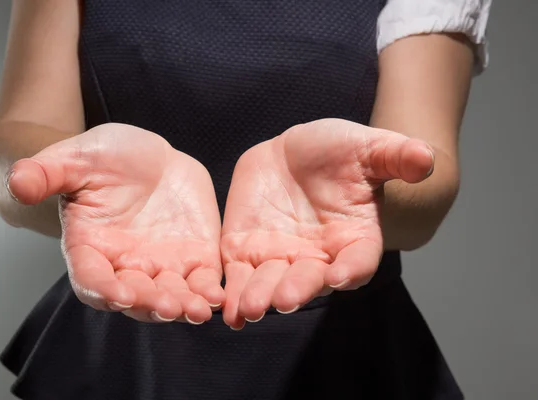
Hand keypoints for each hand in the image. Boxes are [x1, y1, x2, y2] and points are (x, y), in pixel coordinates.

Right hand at [6, 123, 224, 323]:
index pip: (91, 279)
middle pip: (135, 298)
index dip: (103, 289)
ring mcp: (162, 266)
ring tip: (199, 309)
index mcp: (91, 248)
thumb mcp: (75, 157)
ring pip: (171, 296)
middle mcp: (125, 266)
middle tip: (169, 306)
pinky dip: (210, 292)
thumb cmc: (105, 158)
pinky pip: (202, 282)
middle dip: (151, 305)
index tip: (119, 294)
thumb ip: (46, 172)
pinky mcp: (194, 258)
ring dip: (184, 307)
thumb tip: (17, 183)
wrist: (149, 157)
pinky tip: (220, 296)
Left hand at [220, 119, 433, 328]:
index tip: (340, 276)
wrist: (295, 153)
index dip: (351, 269)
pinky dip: (232, 292)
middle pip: (310, 280)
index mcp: (354, 237)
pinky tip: (225, 309)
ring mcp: (280, 257)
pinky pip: (238, 275)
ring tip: (250, 308)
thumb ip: (396, 156)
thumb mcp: (369, 148)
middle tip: (285, 299)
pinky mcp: (246, 251)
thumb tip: (425, 159)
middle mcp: (318, 256)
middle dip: (297, 289)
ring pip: (270, 283)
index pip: (358, 260)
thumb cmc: (340, 152)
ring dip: (260, 297)